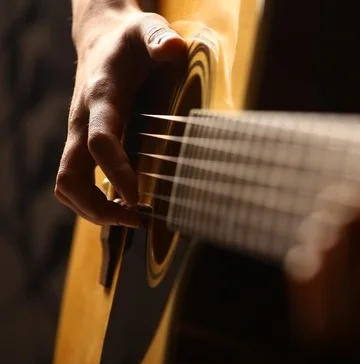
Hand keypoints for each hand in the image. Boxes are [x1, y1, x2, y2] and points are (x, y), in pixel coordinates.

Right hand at [55, 2, 186, 226]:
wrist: (101, 38)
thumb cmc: (129, 38)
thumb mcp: (147, 28)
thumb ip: (158, 37)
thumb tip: (173, 49)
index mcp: (100, 96)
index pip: (100, 140)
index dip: (116, 172)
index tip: (138, 198)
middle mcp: (82, 121)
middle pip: (70, 177)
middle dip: (97, 208)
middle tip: (136, 221)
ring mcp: (79, 135)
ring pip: (67, 185)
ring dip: (93, 211)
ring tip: (133, 221)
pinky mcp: (83, 144)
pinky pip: (76, 181)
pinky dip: (93, 202)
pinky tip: (126, 208)